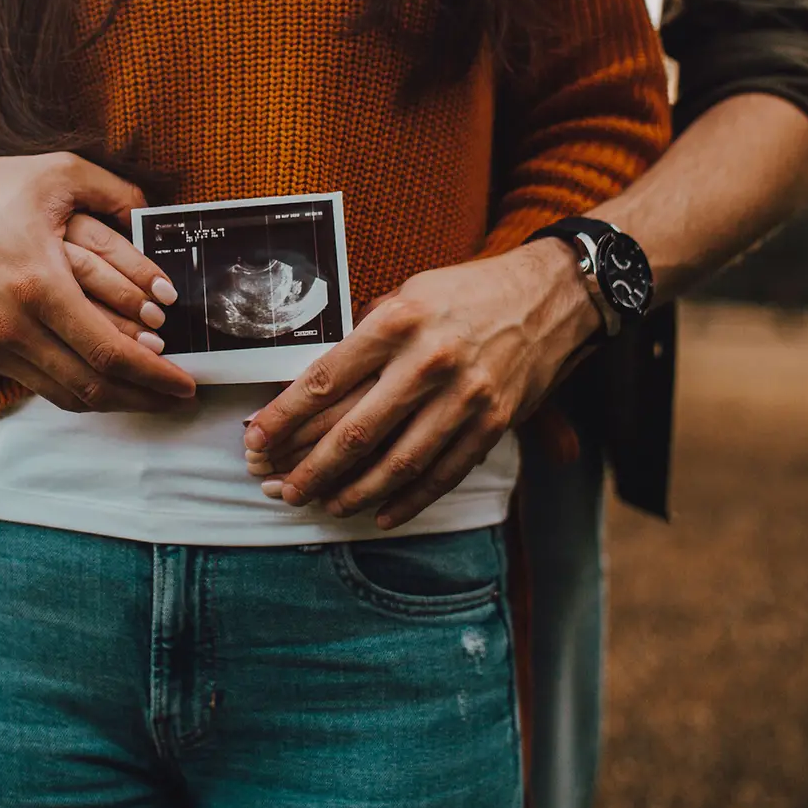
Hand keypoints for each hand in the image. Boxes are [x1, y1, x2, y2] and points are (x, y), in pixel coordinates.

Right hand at [0, 150, 197, 411]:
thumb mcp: (59, 173)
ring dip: (115, 399)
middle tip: (179, 395)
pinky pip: (42, 385)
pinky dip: (80, 388)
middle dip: (145, 396)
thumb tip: (160, 220)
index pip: (108, 352)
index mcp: (37, 284)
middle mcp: (11, 326)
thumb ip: (118, 193)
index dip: (155, 375)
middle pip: (92, 385)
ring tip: (151, 394)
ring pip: (67, 395)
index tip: (187, 382)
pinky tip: (108, 380)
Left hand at [243, 240, 598, 526]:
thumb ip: (365, 338)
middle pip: (355, 431)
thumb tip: (316, 385)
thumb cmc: (467, 292)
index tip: (255, 439)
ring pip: (397, 462)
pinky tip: (379, 514)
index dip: (283, 417)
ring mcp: (465, 397)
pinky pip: (442, 474)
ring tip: (321, 505)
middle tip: (278, 489)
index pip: (324, 380)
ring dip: (352, 492)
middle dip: (309, 467)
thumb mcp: (408, 293)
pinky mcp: (493, 423)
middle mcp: (428, 362)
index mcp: (398, 322)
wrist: (552, 296)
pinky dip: (408, 500)